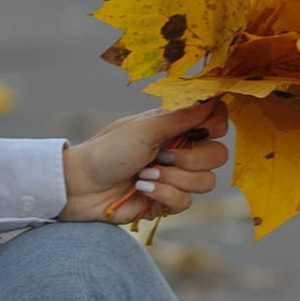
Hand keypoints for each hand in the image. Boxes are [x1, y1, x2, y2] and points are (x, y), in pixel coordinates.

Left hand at [62, 102, 230, 227]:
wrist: (81, 187)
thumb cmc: (108, 151)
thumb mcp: (145, 129)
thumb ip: (182, 117)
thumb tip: (212, 99)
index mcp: (175, 127)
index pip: (216, 122)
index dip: (216, 126)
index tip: (201, 130)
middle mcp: (180, 150)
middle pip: (218, 155)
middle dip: (192, 159)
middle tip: (162, 156)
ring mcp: (175, 177)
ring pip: (206, 182)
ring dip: (174, 178)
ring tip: (145, 174)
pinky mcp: (167, 201)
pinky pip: (186, 202)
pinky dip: (164, 195)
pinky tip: (143, 189)